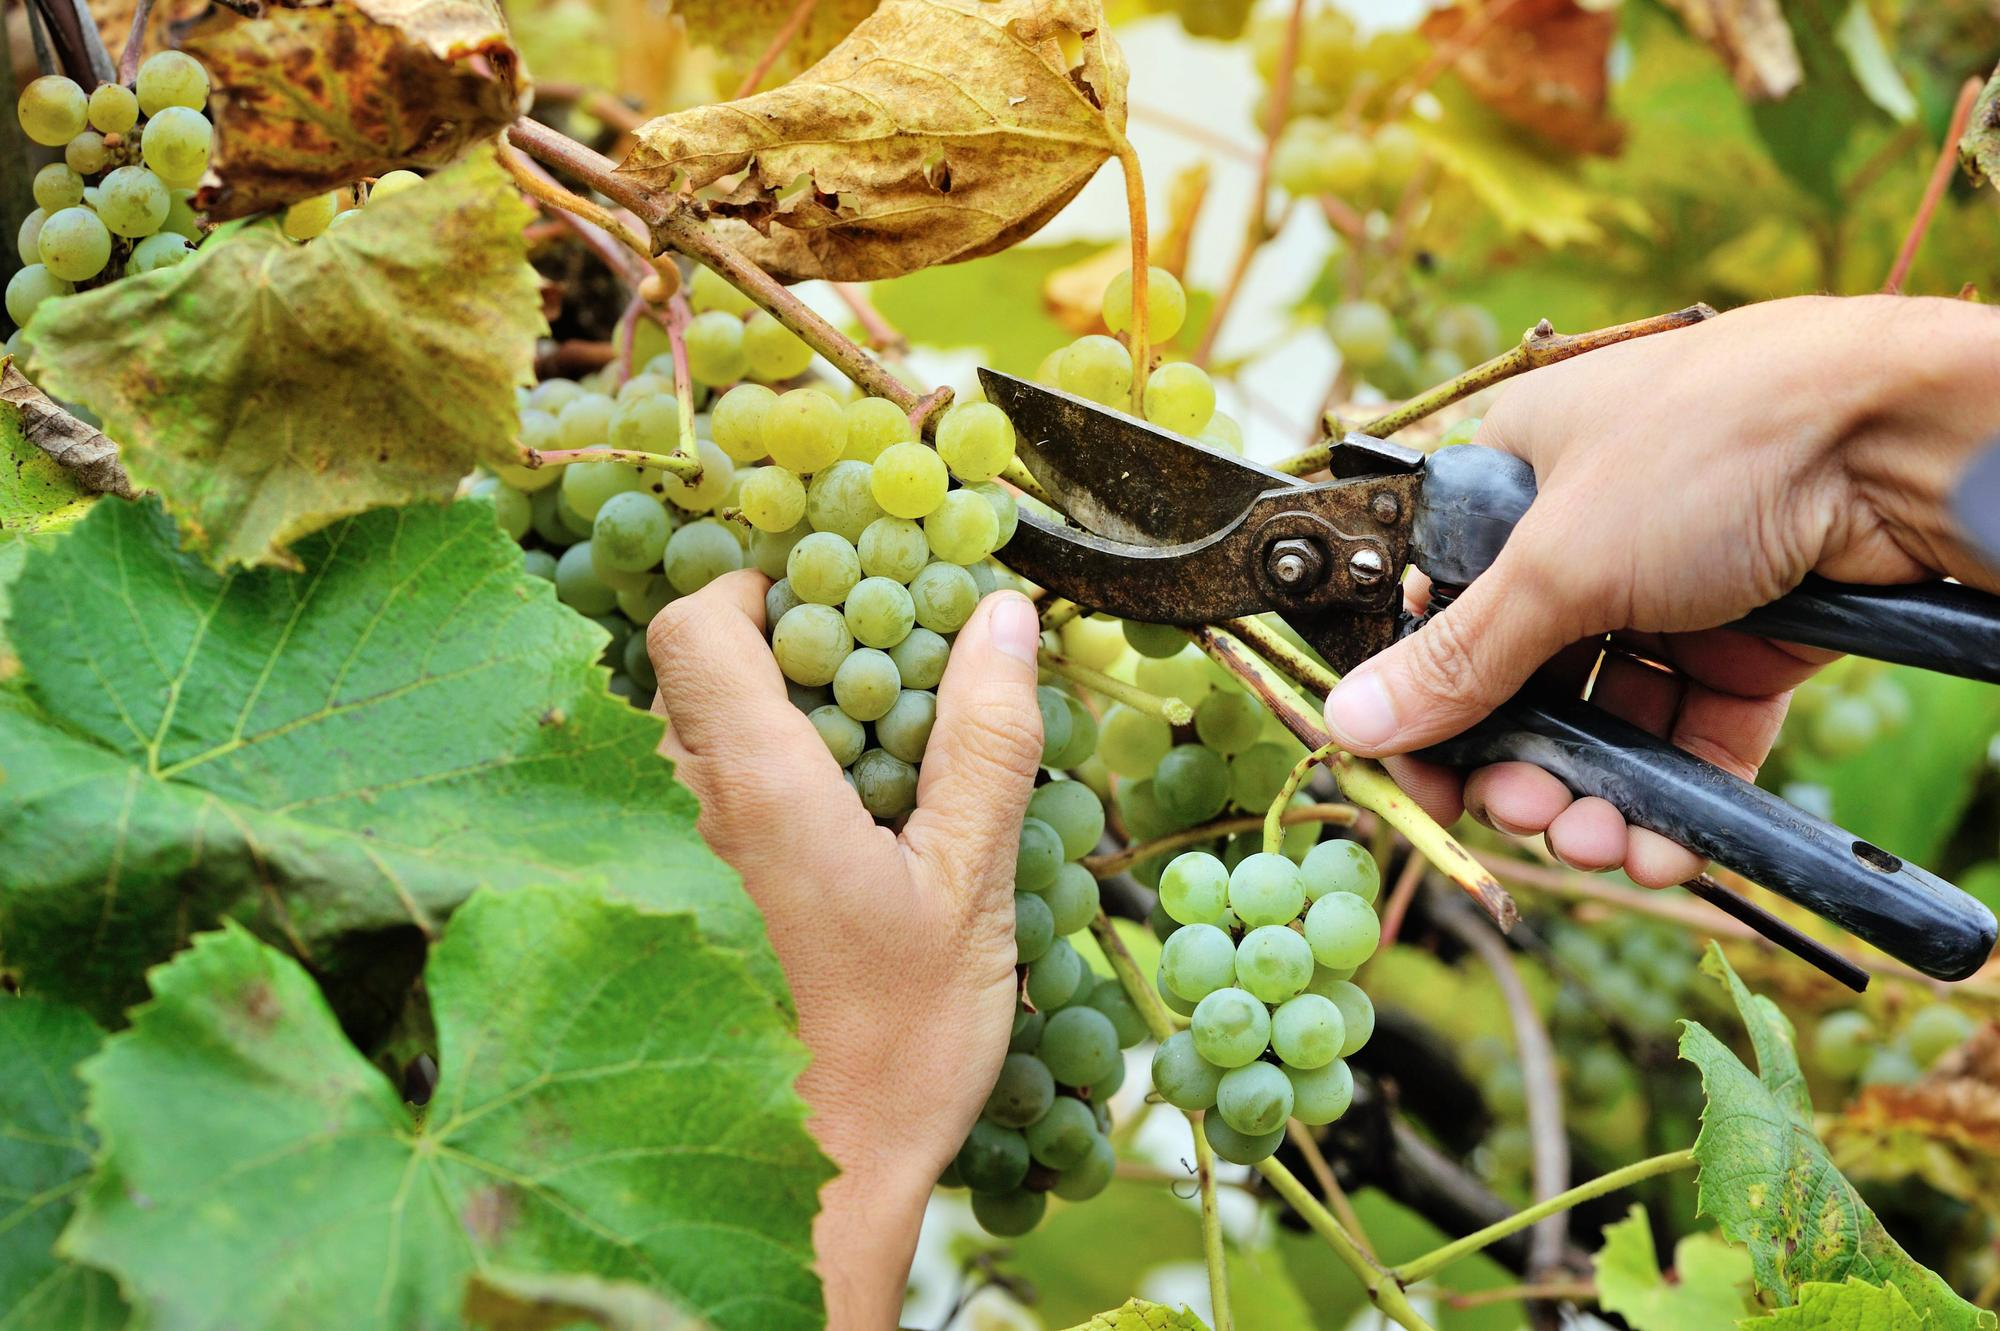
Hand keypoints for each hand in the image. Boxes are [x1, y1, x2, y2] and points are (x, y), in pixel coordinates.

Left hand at [646, 573, 1042, 1329]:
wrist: (830, 1170)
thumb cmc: (901, 1040)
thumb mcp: (971, 883)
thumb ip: (984, 742)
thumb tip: (1001, 616)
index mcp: (754, 790)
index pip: (693, 629)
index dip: (752, 588)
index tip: (831, 599)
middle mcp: (687, 815)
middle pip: (687, 674)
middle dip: (769, 647)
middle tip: (865, 668)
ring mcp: (673, 864)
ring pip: (686, 739)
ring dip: (759, 715)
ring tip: (860, 747)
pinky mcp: (680, 906)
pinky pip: (693, 802)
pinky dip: (751, 778)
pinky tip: (833, 823)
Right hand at [1323, 294, 1999, 884]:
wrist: (1906, 436)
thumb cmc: (1715, 442)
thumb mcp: (1559, 559)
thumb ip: (1461, 657)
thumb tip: (1352, 722)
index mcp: (1515, 474)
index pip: (1439, 604)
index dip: (1423, 697)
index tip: (1419, 774)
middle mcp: (1586, 532)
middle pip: (1521, 677)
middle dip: (1517, 761)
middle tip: (1522, 812)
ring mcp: (1670, 588)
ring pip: (1605, 717)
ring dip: (1591, 793)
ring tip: (1596, 840)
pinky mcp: (1750, 639)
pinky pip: (1691, 735)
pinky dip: (1671, 797)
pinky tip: (1660, 844)